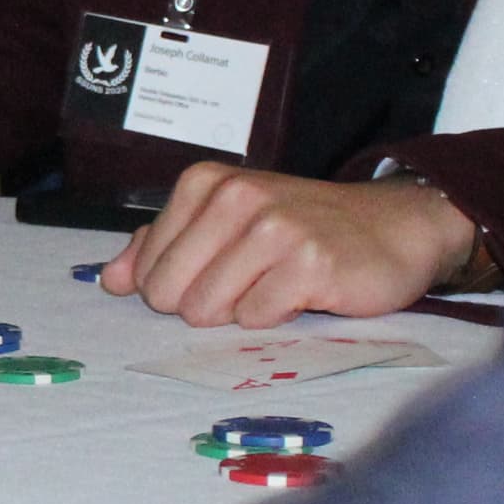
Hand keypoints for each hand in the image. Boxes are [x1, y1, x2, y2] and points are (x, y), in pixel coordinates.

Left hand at [96, 164, 479, 327]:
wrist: (392, 227)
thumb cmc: (303, 229)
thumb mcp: (227, 224)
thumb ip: (163, 246)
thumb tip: (110, 279)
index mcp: (205, 184)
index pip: (146, 270)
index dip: (177, 288)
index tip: (219, 271)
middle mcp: (236, 197)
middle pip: (169, 294)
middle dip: (202, 306)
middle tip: (247, 286)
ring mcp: (273, 228)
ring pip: (208, 310)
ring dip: (242, 313)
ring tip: (276, 285)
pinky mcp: (308, 264)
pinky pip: (257, 319)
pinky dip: (277, 319)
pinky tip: (304, 293)